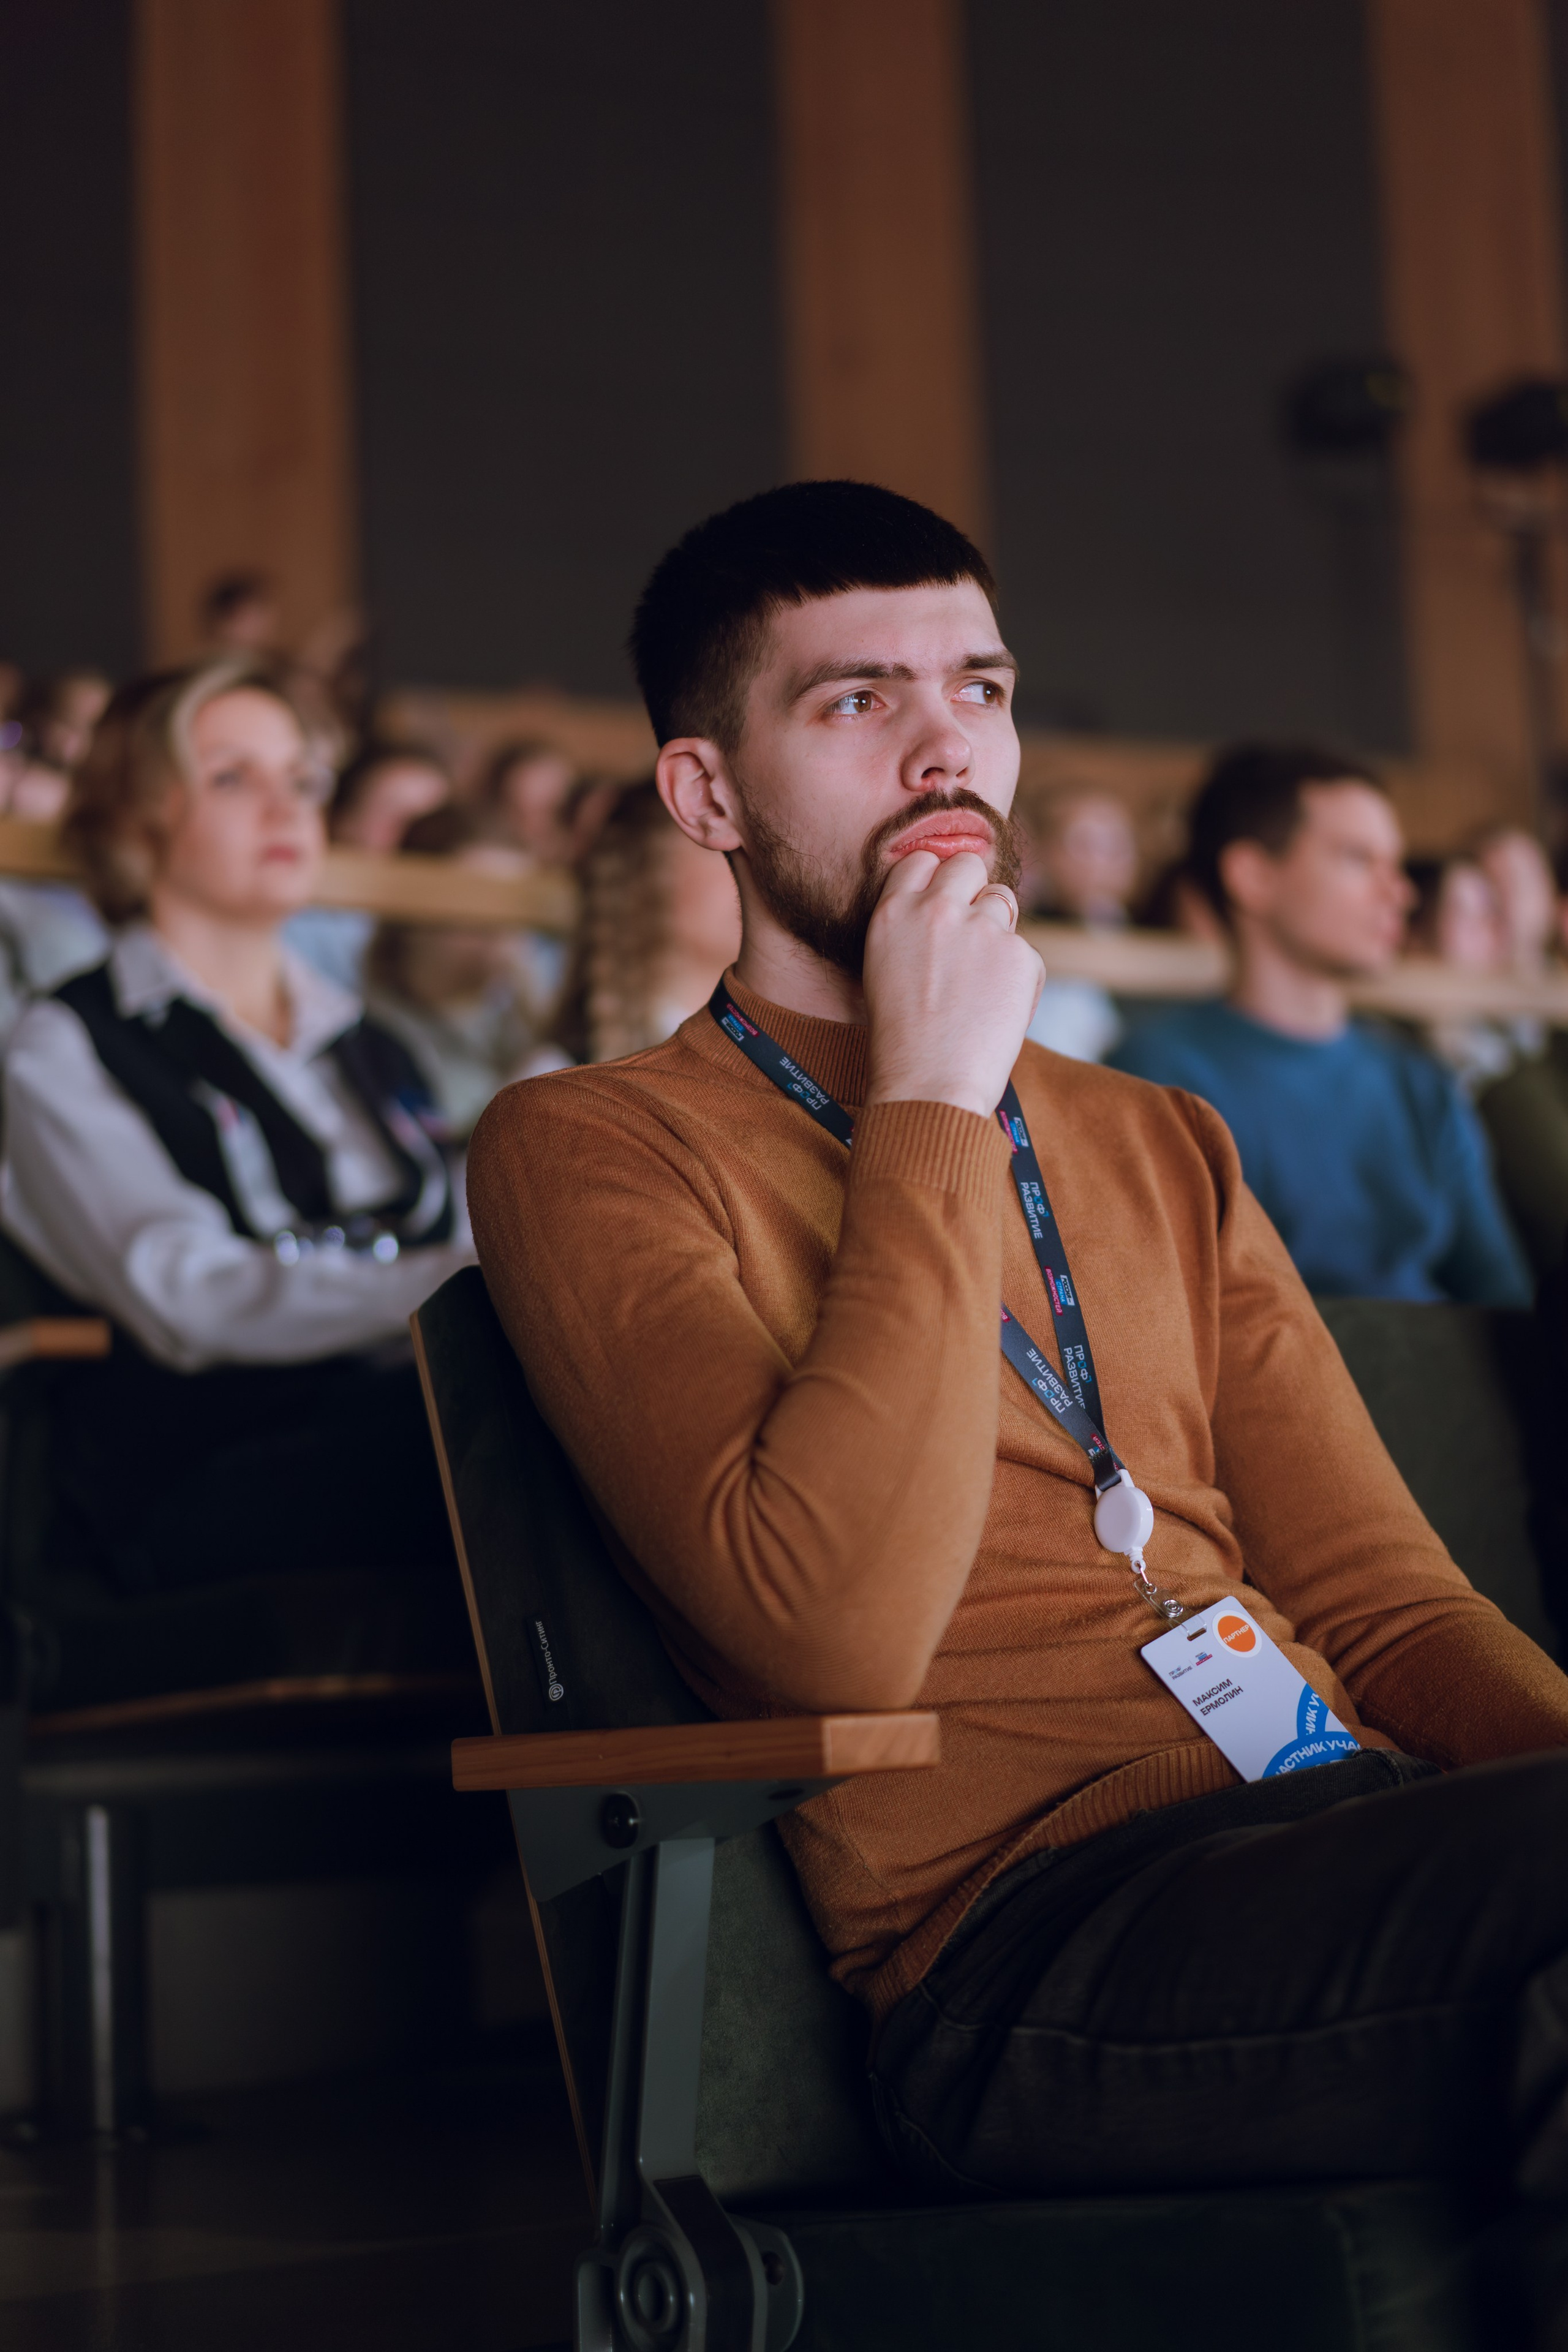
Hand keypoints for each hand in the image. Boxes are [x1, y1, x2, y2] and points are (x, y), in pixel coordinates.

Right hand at [861, 849, 1044, 1117]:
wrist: (929, 1084)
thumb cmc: (902, 1040)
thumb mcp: (884, 969)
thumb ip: (912, 929)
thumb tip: (950, 906)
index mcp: (892, 913)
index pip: (921, 861)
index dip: (936, 881)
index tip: (941, 905)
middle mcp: (936, 910)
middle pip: (968, 864)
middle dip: (973, 889)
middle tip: (970, 932)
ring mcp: (981, 928)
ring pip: (1002, 900)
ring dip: (997, 929)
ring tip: (980, 981)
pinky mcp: (1019, 953)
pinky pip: (1025, 950)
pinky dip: (1018, 977)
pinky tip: (996, 1011)